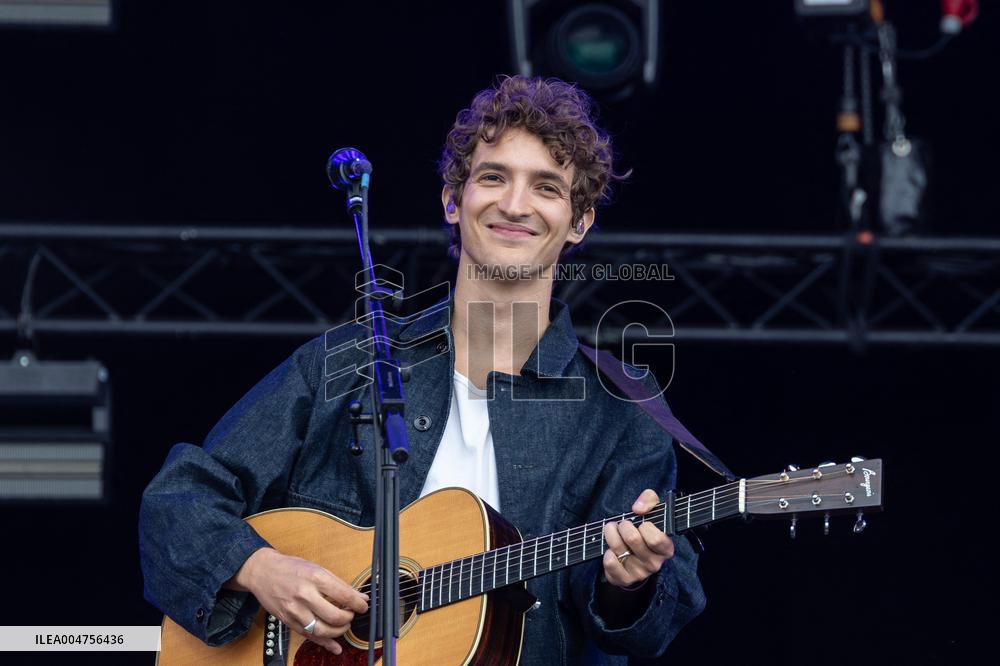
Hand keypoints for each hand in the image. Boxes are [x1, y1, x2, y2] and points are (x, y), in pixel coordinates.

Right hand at [229, 548, 368, 654]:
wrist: (262, 572)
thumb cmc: (290, 568)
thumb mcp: (316, 568)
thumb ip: (338, 583)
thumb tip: (359, 596)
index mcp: (315, 577)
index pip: (343, 595)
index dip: (358, 604)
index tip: (363, 606)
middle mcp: (304, 594)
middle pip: (334, 616)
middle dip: (348, 619)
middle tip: (351, 615)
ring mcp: (295, 610)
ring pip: (322, 630)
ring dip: (338, 632)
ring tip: (343, 626)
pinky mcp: (288, 621)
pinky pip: (309, 636)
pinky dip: (324, 643)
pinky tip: (335, 646)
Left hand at [602, 489, 674, 588]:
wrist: (634, 555)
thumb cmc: (644, 529)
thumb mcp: (652, 509)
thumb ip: (649, 499)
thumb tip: (638, 509)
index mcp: (666, 549)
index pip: (656, 539)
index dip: (645, 526)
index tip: (642, 523)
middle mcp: (655, 563)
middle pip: (633, 539)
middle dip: (623, 525)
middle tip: (623, 524)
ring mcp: (640, 573)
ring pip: (618, 548)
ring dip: (611, 534)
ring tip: (613, 531)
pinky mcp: (625, 579)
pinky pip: (610, 563)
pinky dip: (607, 552)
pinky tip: (611, 550)